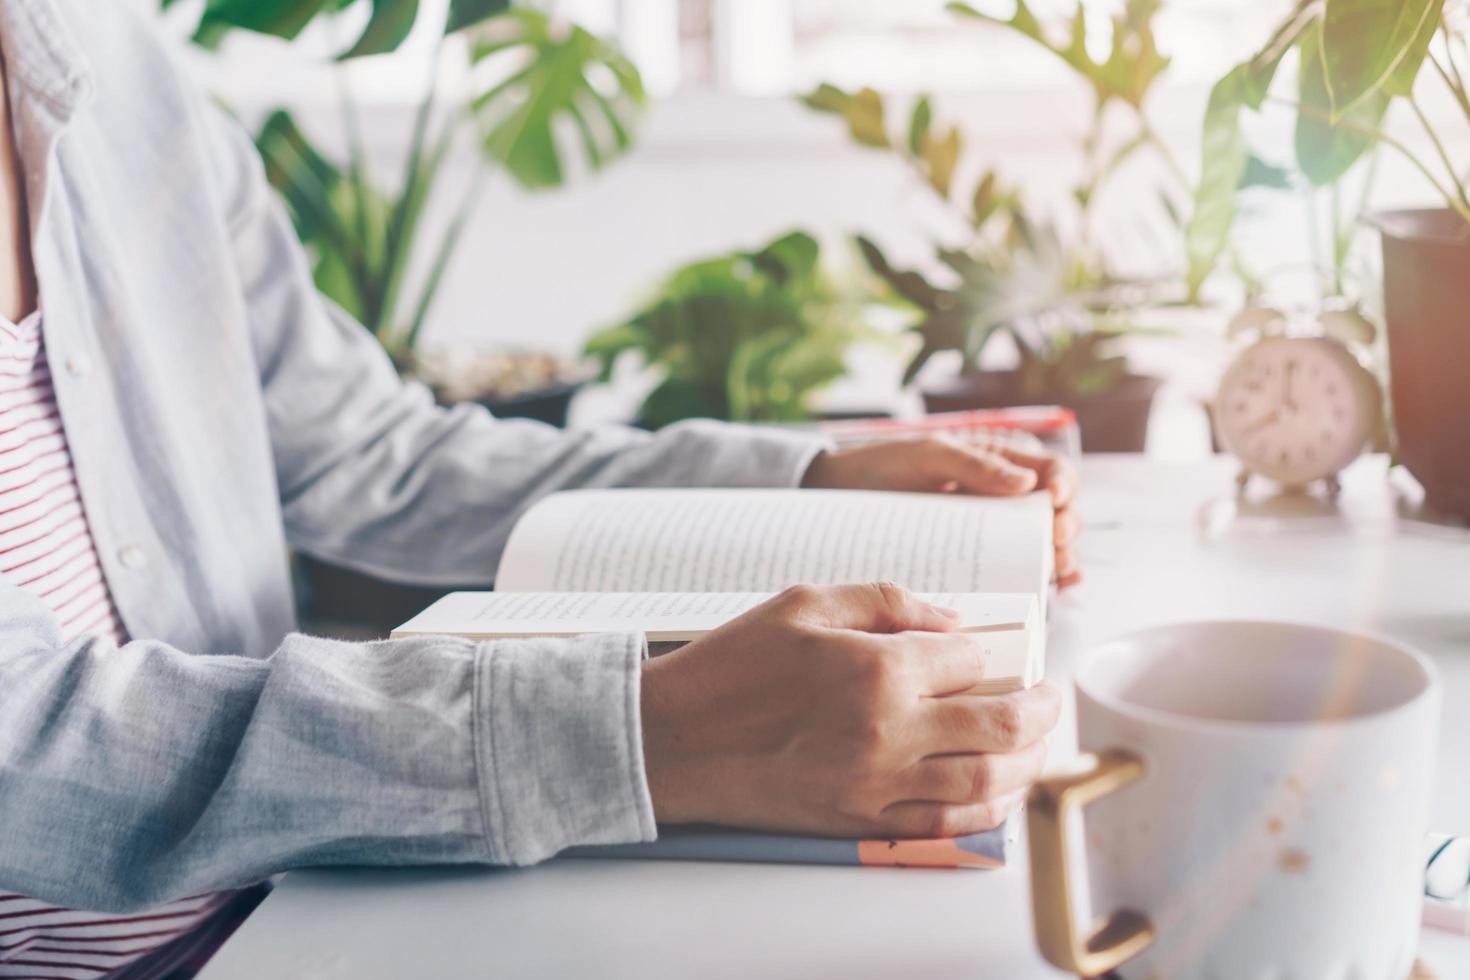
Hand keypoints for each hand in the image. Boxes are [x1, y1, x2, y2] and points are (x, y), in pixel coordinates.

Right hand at [640, 583, 1061, 837]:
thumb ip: (885, 600)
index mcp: (875, 667)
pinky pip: (945, 823)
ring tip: (1034, 742)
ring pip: (987, 781)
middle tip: (1047, 697)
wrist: (671, 740)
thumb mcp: (804, 601)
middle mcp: (887, 730)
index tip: (980, 652)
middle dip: (1037, 708)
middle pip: (999, 723)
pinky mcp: (860, 821)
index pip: (966, 659)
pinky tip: (999, 790)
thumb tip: (948, 620)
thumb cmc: (730, 667)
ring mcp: (877, 783)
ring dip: (1026, 760)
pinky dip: (987, 810)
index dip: (982, 652)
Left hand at [801, 436, 1080, 586]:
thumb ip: (972, 463)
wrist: (842, 496)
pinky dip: (1045, 579)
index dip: (1064, 484)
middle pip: (1056, 513)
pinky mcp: (977, 560)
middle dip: (1067, 527)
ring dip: (1062, 558)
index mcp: (1001, 460)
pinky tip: (1058, 589)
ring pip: (1045, 544)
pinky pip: (1019, 570)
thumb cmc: (885, 466)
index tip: (1056, 501)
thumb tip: (1026, 482)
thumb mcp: (928, 454)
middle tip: (1057, 543)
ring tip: (1059, 571)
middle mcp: (1005, 496)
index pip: (1051, 470)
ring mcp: (994, 530)